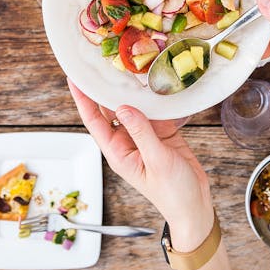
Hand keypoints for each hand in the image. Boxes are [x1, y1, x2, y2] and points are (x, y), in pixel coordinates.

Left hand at [69, 81, 213, 249]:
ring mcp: (144, 137)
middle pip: (111, 110)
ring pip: (134, 108)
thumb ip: (141, 132)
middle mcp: (127, 142)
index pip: (95, 121)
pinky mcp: (162, 134)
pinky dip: (157, 100)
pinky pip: (155, 112)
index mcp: (118, 152)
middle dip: (106, 89)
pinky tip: (158, 84)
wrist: (194, 205)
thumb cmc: (173, 192)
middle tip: (102, 63)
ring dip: (133, 91)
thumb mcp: (157, 160)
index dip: (83, 100)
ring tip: (130, 66)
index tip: (75, 79)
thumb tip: (124, 107)